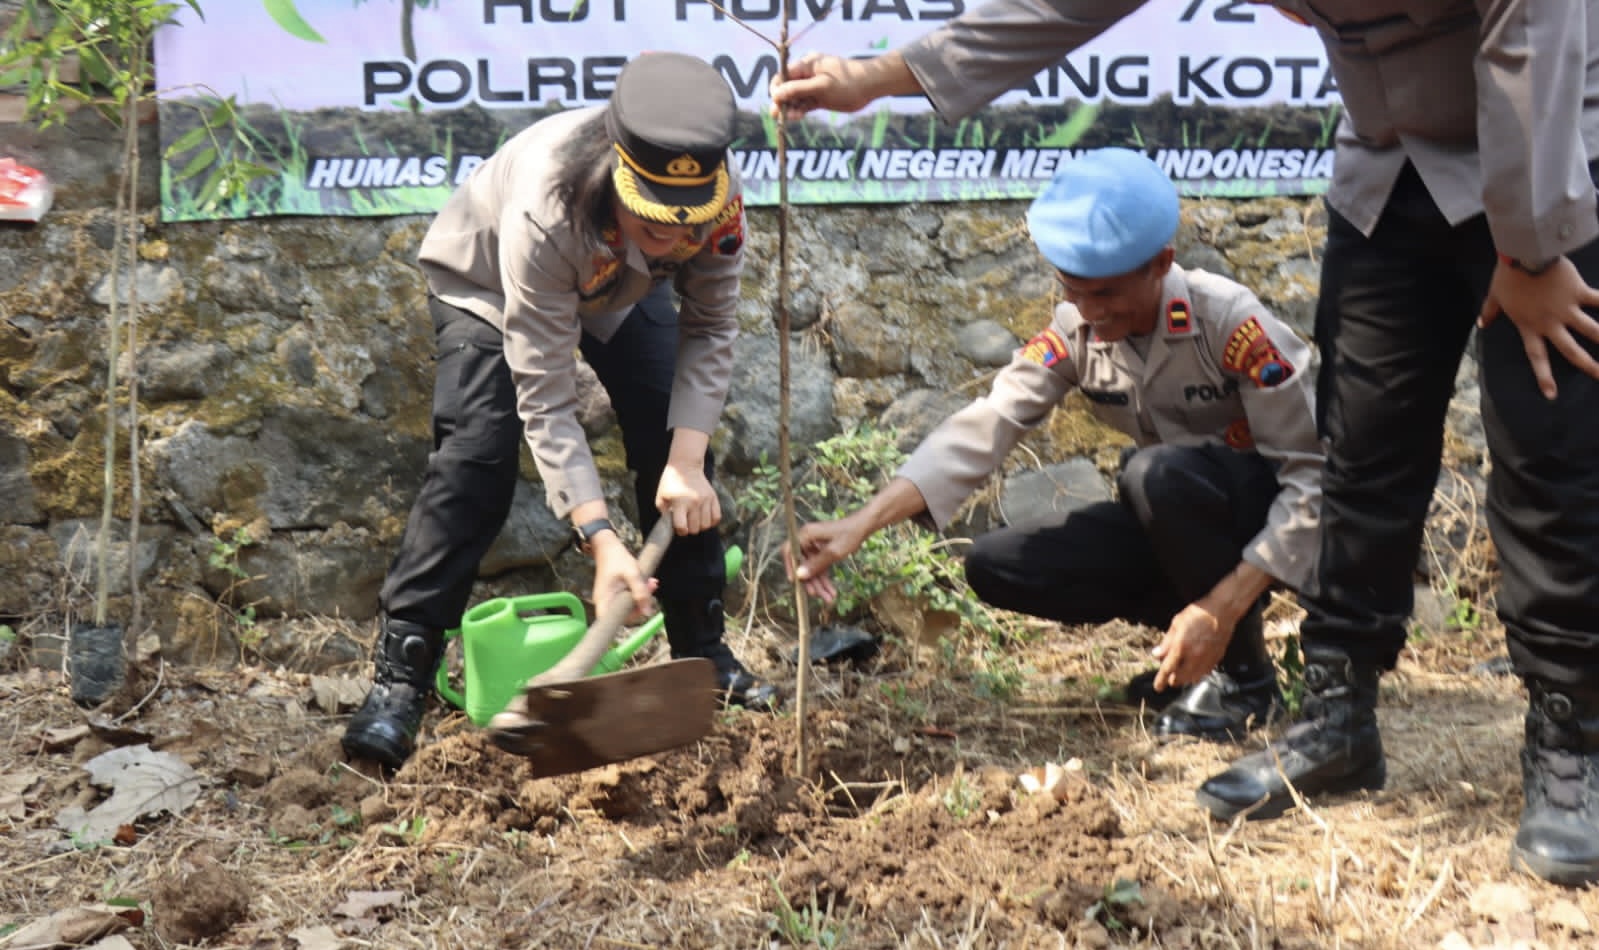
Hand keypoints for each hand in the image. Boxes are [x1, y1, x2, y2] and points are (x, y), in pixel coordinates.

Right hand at [590, 532, 656, 622]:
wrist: (608, 546)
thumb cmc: (617, 558)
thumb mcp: (632, 573)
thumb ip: (640, 592)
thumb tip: (648, 612)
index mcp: (604, 600)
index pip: (613, 622)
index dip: (629, 619)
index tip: (642, 607)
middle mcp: (605, 602)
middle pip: (624, 615)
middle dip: (641, 603)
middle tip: (651, 588)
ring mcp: (610, 598)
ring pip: (629, 606)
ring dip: (642, 596)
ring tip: (650, 582)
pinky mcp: (616, 594)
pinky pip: (628, 598)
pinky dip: (638, 592)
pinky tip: (646, 582)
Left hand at [656, 461, 720, 536]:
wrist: (685, 466)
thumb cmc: (670, 483)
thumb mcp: (661, 497)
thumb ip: (664, 513)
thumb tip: (670, 526)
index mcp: (680, 502)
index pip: (682, 527)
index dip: (680, 531)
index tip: (678, 527)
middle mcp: (694, 502)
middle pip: (695, 529)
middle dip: (689, 529)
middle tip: (686, 522)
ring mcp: (705, 500)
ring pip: (706, 525)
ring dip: (700, 526)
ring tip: (694, 520)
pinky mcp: (713, 497)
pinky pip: (717, 517)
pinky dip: (711, 522)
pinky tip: (704, 518)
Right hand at [768, 51, 909, 119]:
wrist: (869, 86)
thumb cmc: (847, 82)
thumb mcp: (821, 86)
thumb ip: (798, 89)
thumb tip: (776, 93)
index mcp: (806, 65)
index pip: (783, 75)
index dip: (776, 88)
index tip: (776, 102)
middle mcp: (807, 75)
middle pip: (786, 88)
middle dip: (781, 101)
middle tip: (777, 115)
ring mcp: (813, 87)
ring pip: (795, 98)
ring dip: (790, 108)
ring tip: (789, 118)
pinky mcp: (819, 98)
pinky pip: (804, 105)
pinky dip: (799, 111)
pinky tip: (796, 117)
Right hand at [782, 514, 872, 602]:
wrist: (864, 527)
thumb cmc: (849, 535)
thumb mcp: (833, 552)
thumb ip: (816, 564)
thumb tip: (799, 575)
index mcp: (806, 534)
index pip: (789, 551)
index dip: (789, 566)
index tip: (795, 581)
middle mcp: (807, 539)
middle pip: (802, 563)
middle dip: (810, 581)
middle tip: (817, 595)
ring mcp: (814, 545)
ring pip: (812, 568)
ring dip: (819, 583)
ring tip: (829, 598)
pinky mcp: (822, 550)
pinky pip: (819, 567)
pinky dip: (824, 579)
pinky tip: (831, 591)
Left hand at [1151, 603, 1233, 691]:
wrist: (1222, 611)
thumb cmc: (1198, 614)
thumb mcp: (1176, 623)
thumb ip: (1166, 642)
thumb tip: (1157, 655)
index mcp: (1181, 646)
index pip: (1167, 669)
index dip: (1161, 681)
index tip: (1158, 688)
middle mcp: (1194, 656)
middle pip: (1180, 679)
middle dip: (1172, 680)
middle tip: (1169, 675)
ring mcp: (1206, 659)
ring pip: (1193, 679)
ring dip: (1184, 678)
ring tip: (1180, 672)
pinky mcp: (1216, 659)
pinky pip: (1204, 673)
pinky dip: (1196, 674)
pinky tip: (1193, 668)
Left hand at [1478, 256, 1598, 399]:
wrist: (1524, 254)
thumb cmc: (1508, 276)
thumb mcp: (1495, 296)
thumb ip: (1490, 312)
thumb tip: (1481, 323)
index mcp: (1529, 327)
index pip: (1537, 357)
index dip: (1544, 377)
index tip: (1551, 395)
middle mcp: (1550, 323)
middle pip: (1571, 351)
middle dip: (1588, 366)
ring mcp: (1567, 309)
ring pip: (1592, 331)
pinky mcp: (1579, 292)